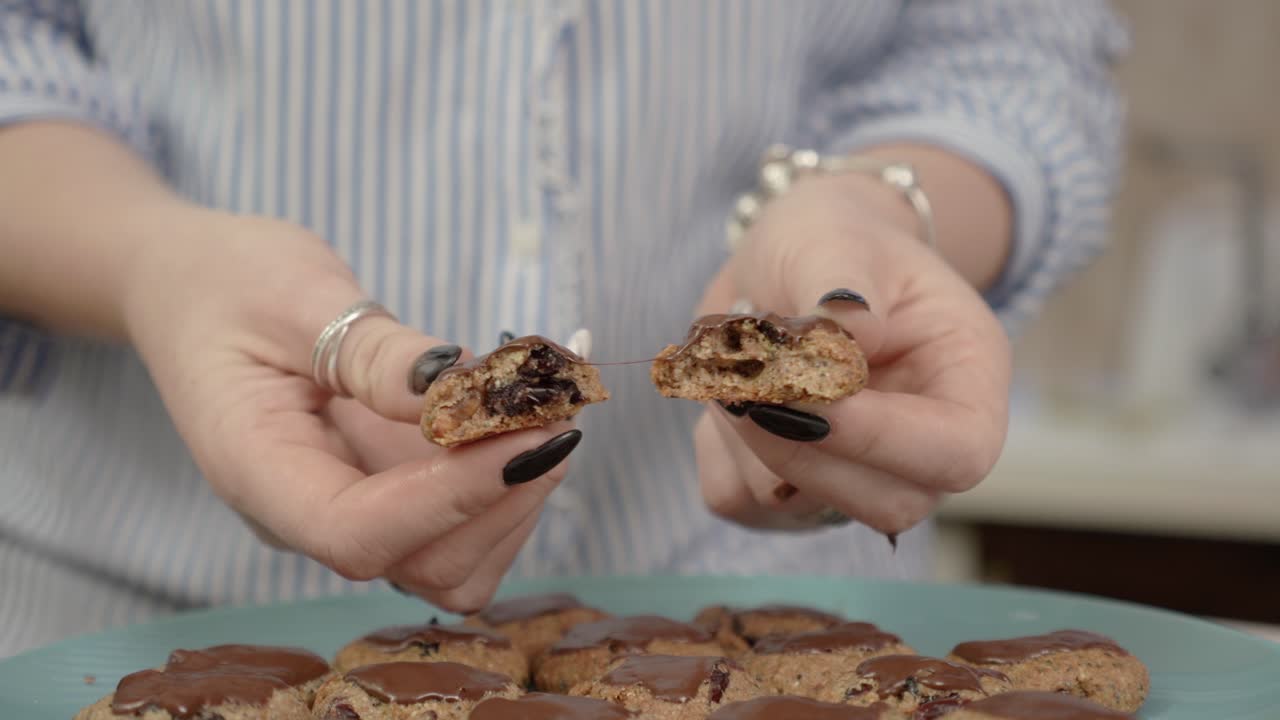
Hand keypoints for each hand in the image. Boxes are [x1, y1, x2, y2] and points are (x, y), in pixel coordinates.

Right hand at [121, 212, 580, 610]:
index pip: (358, 534)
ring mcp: (353, 506)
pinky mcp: (389, 490)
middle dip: (505, 496)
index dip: (451, 496)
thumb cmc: (228, 283)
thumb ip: (373, 350)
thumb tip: (456, 389)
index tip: (527, 433)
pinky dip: (510, 482)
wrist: (192, 288)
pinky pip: (462, 525)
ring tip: (547, 410)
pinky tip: (523, 416)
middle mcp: (307, 511)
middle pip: (424, 565)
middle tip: (556, 410)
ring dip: (518, 497)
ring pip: (456, 562)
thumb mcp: (296, 295)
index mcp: (258, 471)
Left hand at [695, 174, 1010, 534]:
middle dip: (798, 443)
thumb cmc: (835, 241)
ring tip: (736, 355)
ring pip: (796, 506)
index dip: (878, 435)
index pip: (958, 451)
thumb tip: (844, 342)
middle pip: (886, 502)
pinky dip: (716, 445)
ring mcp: (856, 477)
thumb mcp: (839, 239)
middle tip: (743, 370)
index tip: (801, 385)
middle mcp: (921, 448)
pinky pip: (738, 498)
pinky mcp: (786, 489)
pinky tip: (727, 387)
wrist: (790, 259)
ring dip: (744, 432)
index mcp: (967, 380)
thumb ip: (842, 288)